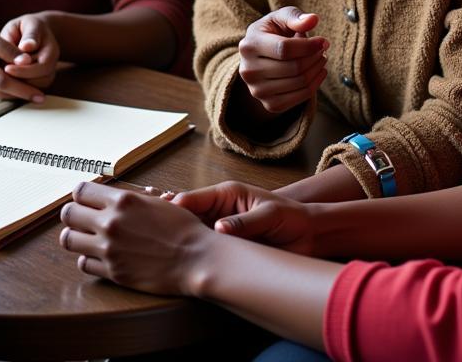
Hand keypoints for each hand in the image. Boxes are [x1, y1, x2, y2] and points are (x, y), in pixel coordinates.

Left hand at [0, 12, 60, 88]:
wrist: (36, 33)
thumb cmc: (29, 26)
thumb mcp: (30, 24)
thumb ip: (29, 35)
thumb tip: (26, 47)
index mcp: (52, 50)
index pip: (43, 67)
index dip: (24, 70)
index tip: (6, 68)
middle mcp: (52, 65)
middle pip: (41, 82)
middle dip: (20, 81)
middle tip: (1, 75)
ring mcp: (46, 75)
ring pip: (36, 89)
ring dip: (18, 86)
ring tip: (2, 76)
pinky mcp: (38, 82)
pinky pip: (29, 91)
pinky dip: (16, 88)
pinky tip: (4, 79)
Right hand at [0, 18, 46, 101]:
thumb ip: (10, 46)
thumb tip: (28, 62)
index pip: (4, 51)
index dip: (21, 59)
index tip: (36, 66)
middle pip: (0, 80)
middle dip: (23, 90)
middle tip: (41, 96)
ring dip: (17, 95)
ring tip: (35, 96)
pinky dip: (8, 94)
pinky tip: (21, 94)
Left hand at [60, 182, 210, 295]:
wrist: (195, 257)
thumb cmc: (181, 227)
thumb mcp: (153, 202)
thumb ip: (126, 200)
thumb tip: (105, 197)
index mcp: (123, 200)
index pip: (80, 191)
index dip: (81, 194)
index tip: (85, 199)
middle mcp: (111, 223)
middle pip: (68, 214)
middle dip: (72, 214)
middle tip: (81, 217)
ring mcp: (109, 249)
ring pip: (69, 240)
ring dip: (75, 236)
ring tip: (85, 237)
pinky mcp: (112, 272)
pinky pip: (83, 264)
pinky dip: (88, 258)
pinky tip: (99, 255)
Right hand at [173, 181, 316, 255]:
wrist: (308, 235)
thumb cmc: (290, 217)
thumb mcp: (269, 214)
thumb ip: (245, 222)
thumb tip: (219, 229)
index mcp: (227, 194)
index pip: (192, 199)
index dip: (174, 209)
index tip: (161, 222)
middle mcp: (219, 211)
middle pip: (186, 217)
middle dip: (170, 227)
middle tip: (153, 240)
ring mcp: (220, 230)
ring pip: (192, 235)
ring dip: (181, 244)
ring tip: (162, 255)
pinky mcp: (226, 248)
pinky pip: (206, 251)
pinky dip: (195, 258)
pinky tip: (184, 267)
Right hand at [238, 7, 327, 113]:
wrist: (261, 58)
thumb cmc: (274, 33)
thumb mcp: (280, 18)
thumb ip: (295, 17)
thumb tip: (313, 19)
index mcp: (249, 45)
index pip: (284, 49)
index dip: (308, 45)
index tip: (322, 41)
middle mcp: (248, 70)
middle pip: (293, 67)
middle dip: (315, 57)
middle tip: (323, 49)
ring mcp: (257, 90)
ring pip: (299, 83)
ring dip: (317, 69)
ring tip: (321, 58)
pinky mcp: (269, 104)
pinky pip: (300, 98)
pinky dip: (315, 84)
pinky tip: (318, 71)